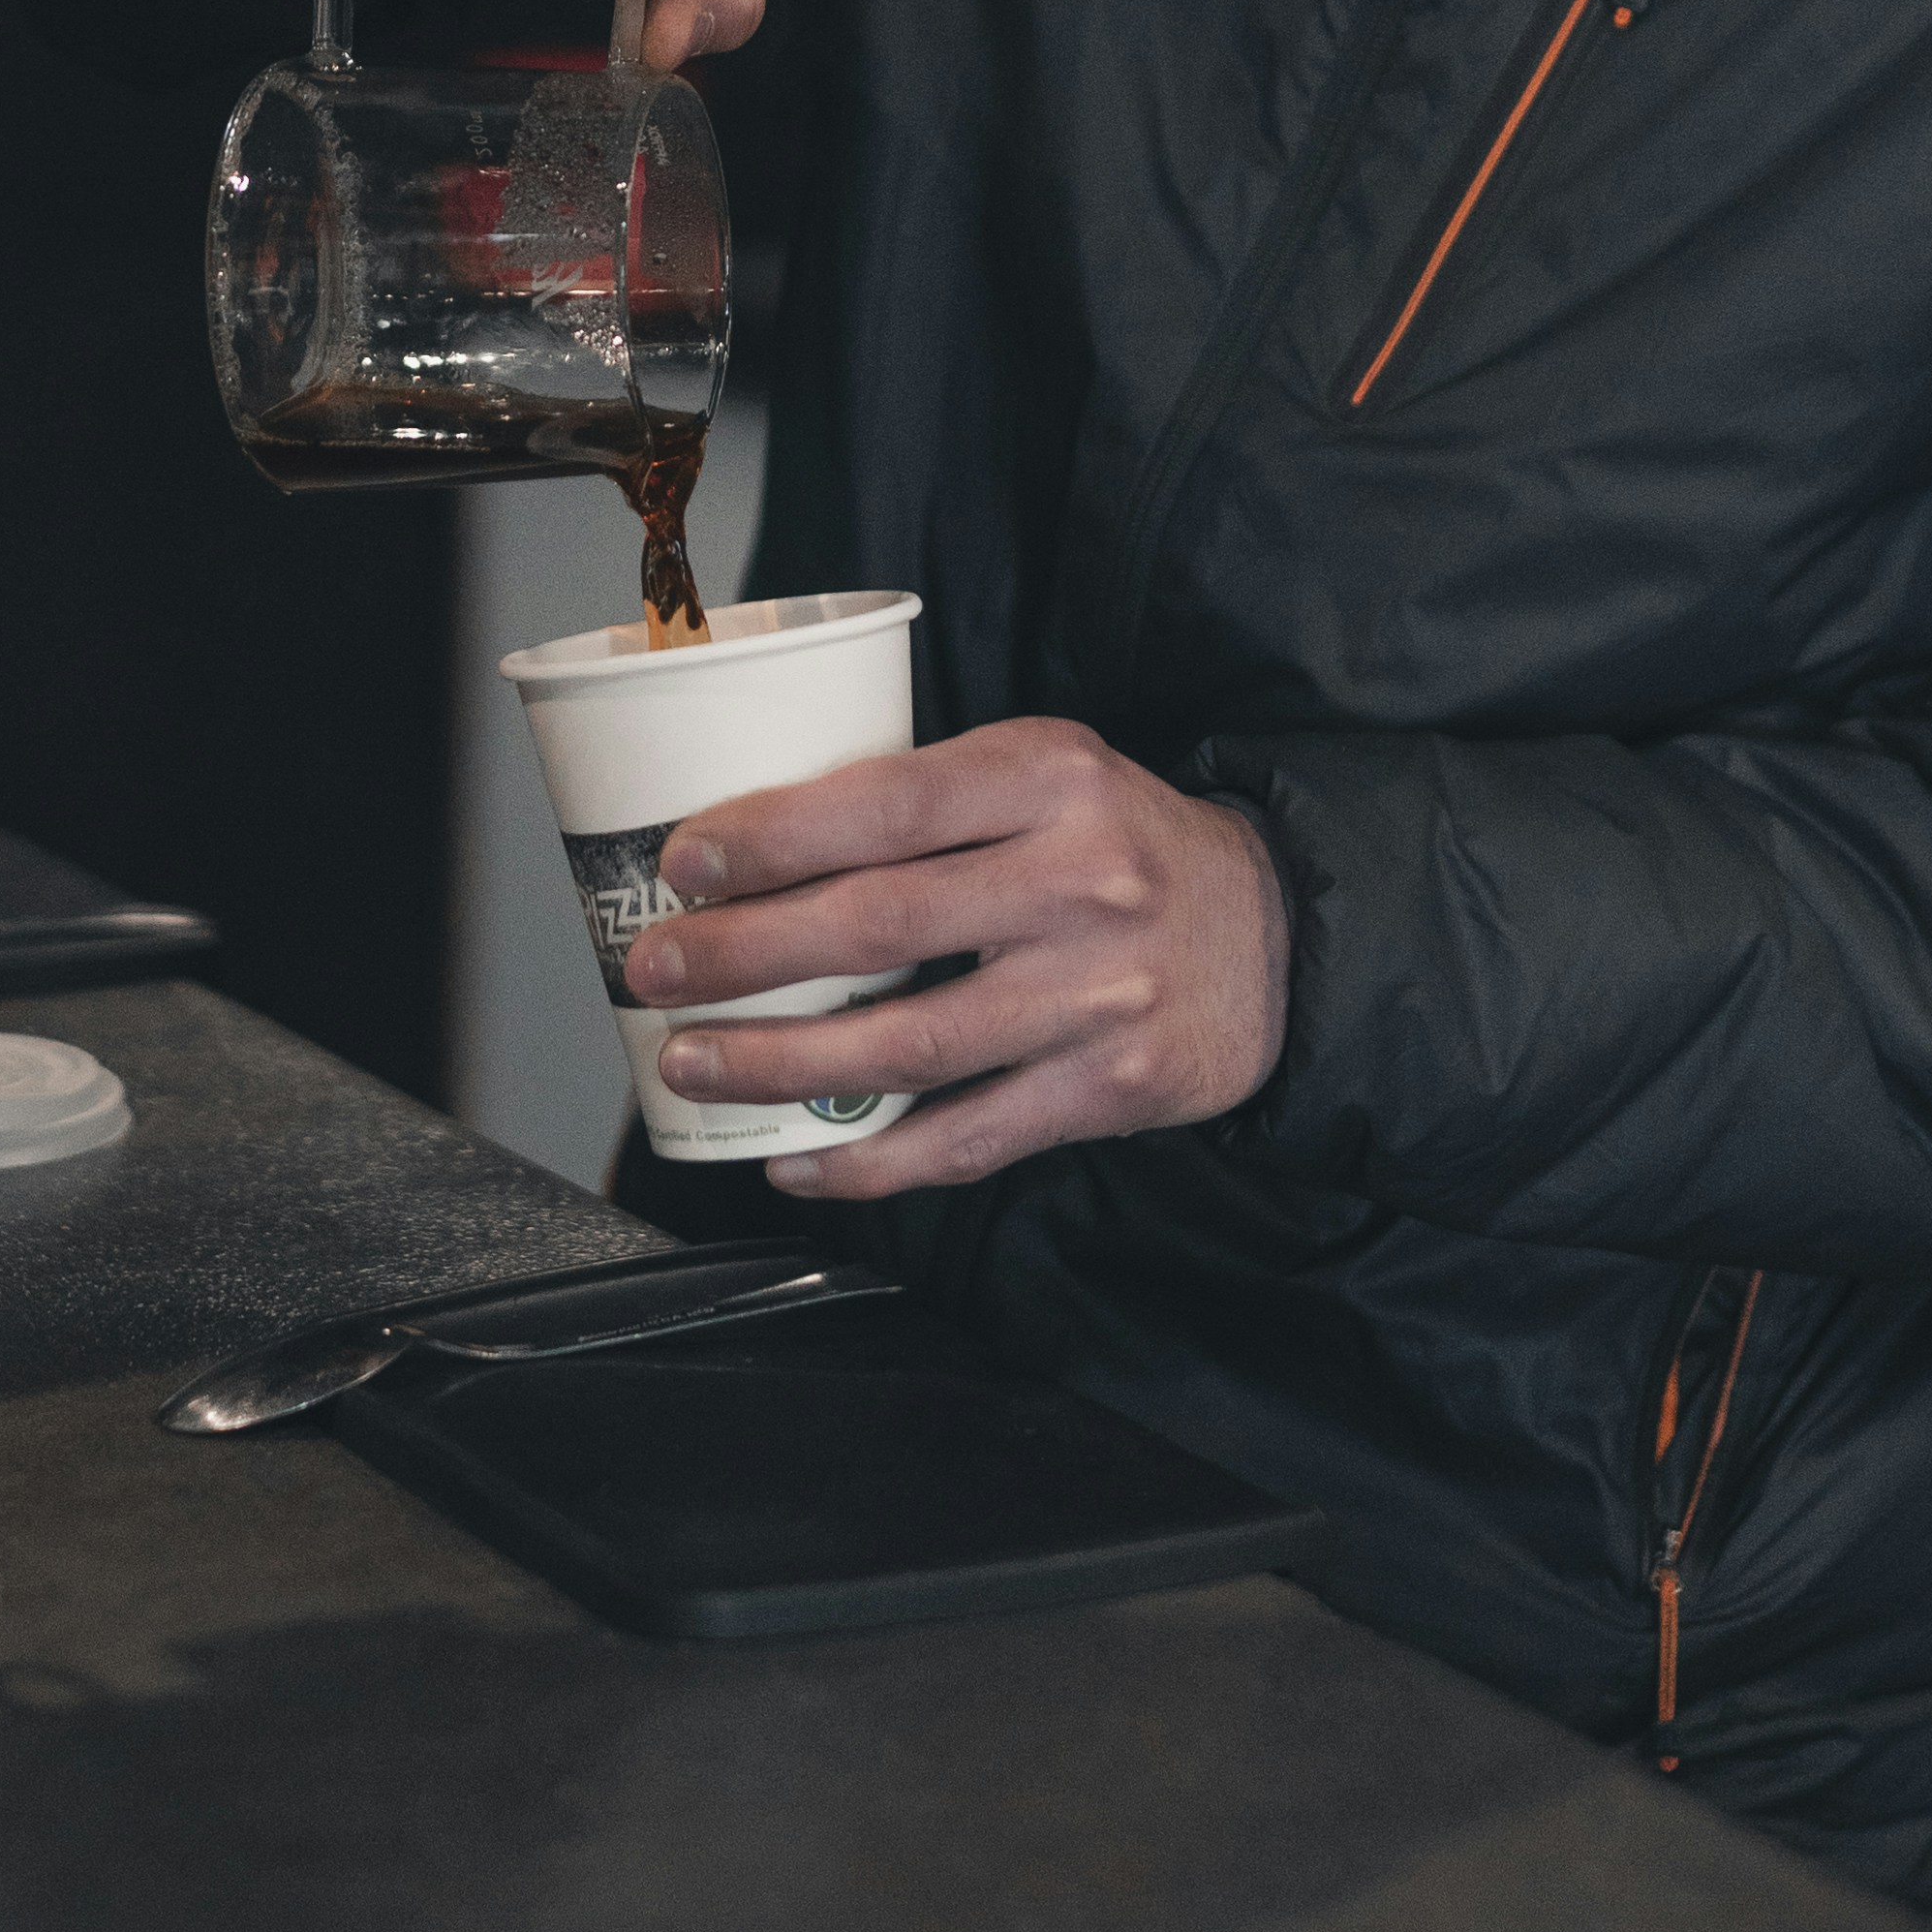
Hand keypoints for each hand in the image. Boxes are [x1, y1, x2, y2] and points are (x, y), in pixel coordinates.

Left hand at [623, 720, 1291, 1196]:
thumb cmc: (1119, 845)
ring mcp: (1099, 995)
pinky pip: (965, 1138)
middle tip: (653, 970)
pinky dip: (868, 1158)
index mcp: (1051, 777)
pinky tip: (795, 1157)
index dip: (770, 837)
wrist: (1277, 938)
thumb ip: (929, 801)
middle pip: (878, 925)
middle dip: (743, 954)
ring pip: (908, 1046)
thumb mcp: (1046, 773)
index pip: (888, 805)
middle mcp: (1080, 881)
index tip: (680, 864)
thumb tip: (750, 854)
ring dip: (780, 1063)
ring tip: (693, 1061)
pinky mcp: (1109, 1089)